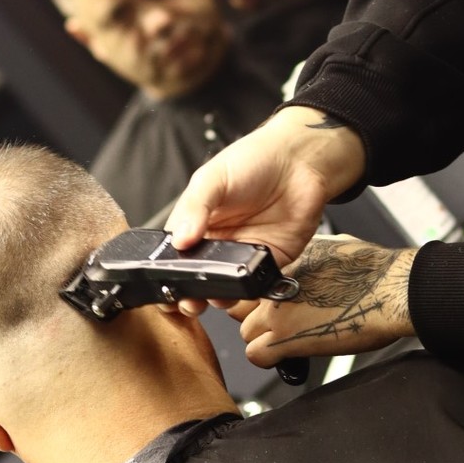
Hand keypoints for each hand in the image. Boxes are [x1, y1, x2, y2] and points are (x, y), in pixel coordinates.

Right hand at [166, 107, 366, 309]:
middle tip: (187, 302)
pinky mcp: (271, 262)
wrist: (301, 160)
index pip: (174, 255)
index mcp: (197, 222)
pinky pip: (257, 284)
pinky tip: (243, 290)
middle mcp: (218, 242)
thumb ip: (195, 207)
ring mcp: (244, 254)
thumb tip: (179, 239)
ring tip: (213, 298)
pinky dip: (250, 292)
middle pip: (198, 278)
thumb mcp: (213, 177)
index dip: (166, 274)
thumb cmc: (255, 160)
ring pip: (225, 287)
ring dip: (217, 297)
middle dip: (189, 294)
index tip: (162, 289)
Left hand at [232, 235, 416, 365]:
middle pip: (241, 309)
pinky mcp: (286, 338)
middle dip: (260, 320)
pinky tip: (288, 355)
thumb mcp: (333, 247)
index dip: (260, 298)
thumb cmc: (374, 270)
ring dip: (265, 340)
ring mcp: (277, 311)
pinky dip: (269, 359)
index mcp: (286, 261)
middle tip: (283, 326)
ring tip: (290, 341)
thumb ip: (310, 258)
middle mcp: (275, 284)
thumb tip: (310, 261)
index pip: (249, 282)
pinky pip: (255, 355)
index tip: (273, 305)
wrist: (390, 289)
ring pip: (246, 334)